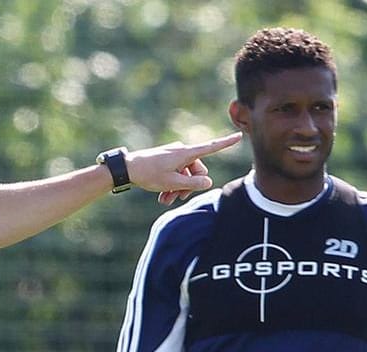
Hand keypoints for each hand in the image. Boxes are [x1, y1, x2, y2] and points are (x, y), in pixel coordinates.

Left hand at [126, 133, 242, 205]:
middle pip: (198, 172)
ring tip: (165, 200)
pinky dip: (172, 185)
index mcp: (187, 153)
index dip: (226, 143)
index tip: (239, 136)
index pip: (211, 147)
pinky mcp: (167, 161)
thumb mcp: (173, 183)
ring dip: (178, 189)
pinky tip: (162, 197)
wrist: (127, 168)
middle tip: (175, 198)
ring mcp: (174, 156)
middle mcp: (182, 151)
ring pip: (186, 175)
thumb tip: (208, 183)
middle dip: (189, 186)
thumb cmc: (149, 174)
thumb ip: (193, 184)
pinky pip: (176, 174)